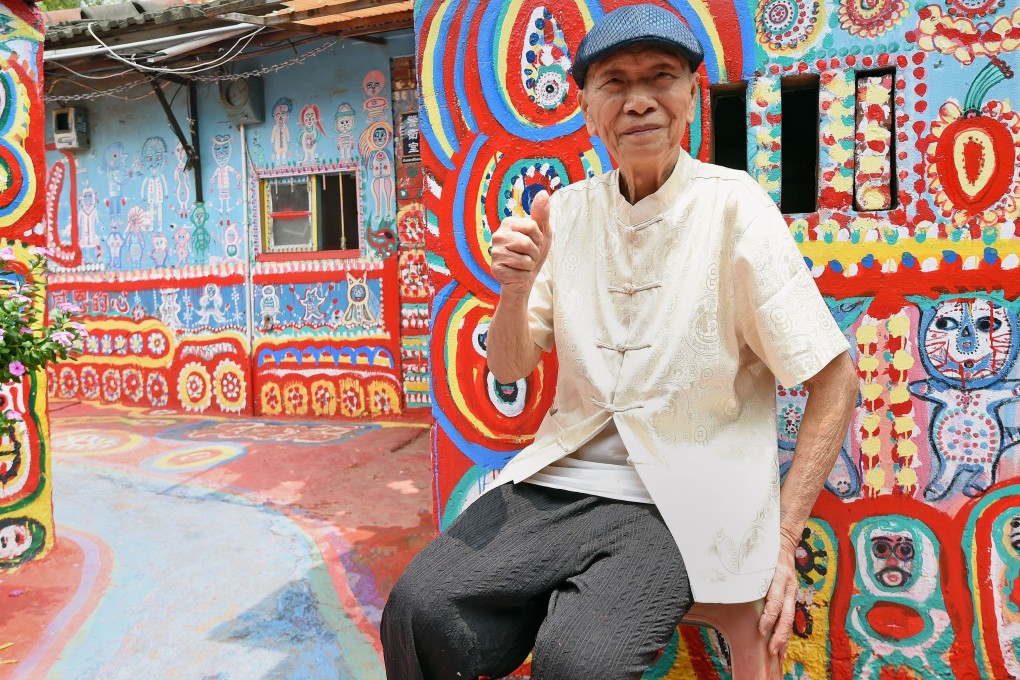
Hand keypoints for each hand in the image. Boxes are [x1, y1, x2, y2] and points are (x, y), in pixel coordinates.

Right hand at [490, 191, 550, 295]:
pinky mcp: (495, 269)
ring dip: (529, 265)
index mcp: (508, 223)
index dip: (539, 238)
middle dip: (534, 253)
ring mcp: (495, 252)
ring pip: (525, 260)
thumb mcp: (542, 232)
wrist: (524, 276)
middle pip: (528, 243)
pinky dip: (523, 276)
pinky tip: (516, 273)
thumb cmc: (532, 252)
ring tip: (523, 264)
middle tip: (529, 255)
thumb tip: (542, 193)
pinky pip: (519, 273)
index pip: (533, 227)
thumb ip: (541, 213)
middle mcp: (498, 236)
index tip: (535, 242)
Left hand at [758, 536, 797, 661]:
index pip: (775, 601)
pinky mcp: (791, 596)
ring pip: (790, 619)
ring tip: (779, 654)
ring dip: (785, 638)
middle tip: (772, 650)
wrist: (784, 542)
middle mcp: (788, 586)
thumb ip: (747, 571)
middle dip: (780, 634)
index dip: (769, 617)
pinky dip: (786, 632)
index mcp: (779, 576)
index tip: (761, 630)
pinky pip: (789, 616)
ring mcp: (791, 592)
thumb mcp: (756, 558)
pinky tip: (782, 645)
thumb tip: (726, 581)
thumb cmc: (765, 550)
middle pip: (786, 615)